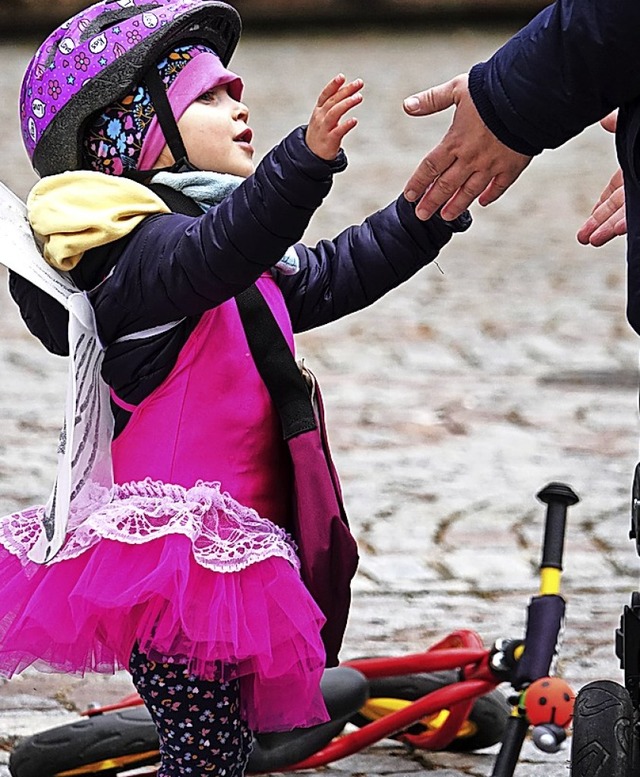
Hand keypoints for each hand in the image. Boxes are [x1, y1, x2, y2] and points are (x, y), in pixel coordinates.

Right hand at [306, 74, 362, 160]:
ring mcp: (324, 128)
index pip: (326, 95)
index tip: (342, 77)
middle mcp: (320, 117)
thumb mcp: (323, 117)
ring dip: (346, 104)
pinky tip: (354, 120)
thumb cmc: (321, 134)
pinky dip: (346, 125)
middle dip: (346, 91)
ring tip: (358, 97)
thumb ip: (333, 104)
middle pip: (333, 101)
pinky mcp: (329, 140)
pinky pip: (338, 131)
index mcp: (319, 110)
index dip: (333, 85)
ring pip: (334, 113)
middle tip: (359, 83)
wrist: (311, 155)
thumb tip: (347, 90)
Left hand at [403, 74, 531, 220]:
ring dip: (456, 205)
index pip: (430, 167)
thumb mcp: (458, 89)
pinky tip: (483, 203)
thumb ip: (432, 99)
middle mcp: (471, 158)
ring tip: (446, 216)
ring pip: (470, 191)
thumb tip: (407, 106)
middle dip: (432, 202)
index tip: (409, 196)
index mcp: (455, 141)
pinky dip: (490, 195)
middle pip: (446, 186)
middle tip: (422, 214)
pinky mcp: (512, 166)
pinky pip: (499, 186)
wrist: (529, 95)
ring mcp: (492, 165)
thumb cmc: (492, 89)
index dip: (418, 183)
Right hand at [576, 112, 625, 246]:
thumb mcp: (636, 126)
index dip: (602, 207)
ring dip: (608, 229)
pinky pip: (639, 213)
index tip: (591, 219)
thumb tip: (603, 118)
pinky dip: (628, 222)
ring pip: (626, 214)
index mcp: (636, 169)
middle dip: (599, 224)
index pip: (616, 192)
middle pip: (617, 208)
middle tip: (583, 239)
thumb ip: (620, 125)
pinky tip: (618, 229)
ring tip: (591, 241)